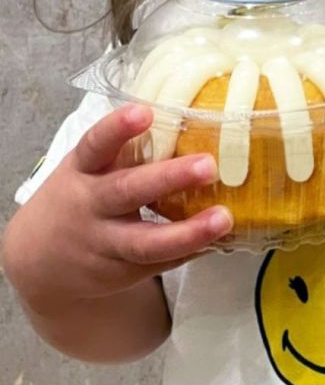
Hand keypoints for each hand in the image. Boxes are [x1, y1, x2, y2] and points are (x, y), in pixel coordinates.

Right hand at [2, 104, 232, 315]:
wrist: (40, 260)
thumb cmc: (83, 197)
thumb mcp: (90, 170)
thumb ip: (127, 152)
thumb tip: (192, 123)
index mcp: (83, 170)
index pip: (96, 145)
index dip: (118, 128)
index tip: (144, 112)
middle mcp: (90, 206)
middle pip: (128, 191)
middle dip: (169, 178)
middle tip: (209, 164)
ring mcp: (105, 243)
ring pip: (146, 242)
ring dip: (189, 232)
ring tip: (224, 218)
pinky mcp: (122, 271)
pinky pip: (161, 263)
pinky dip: (192, 251)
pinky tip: (221, 241)